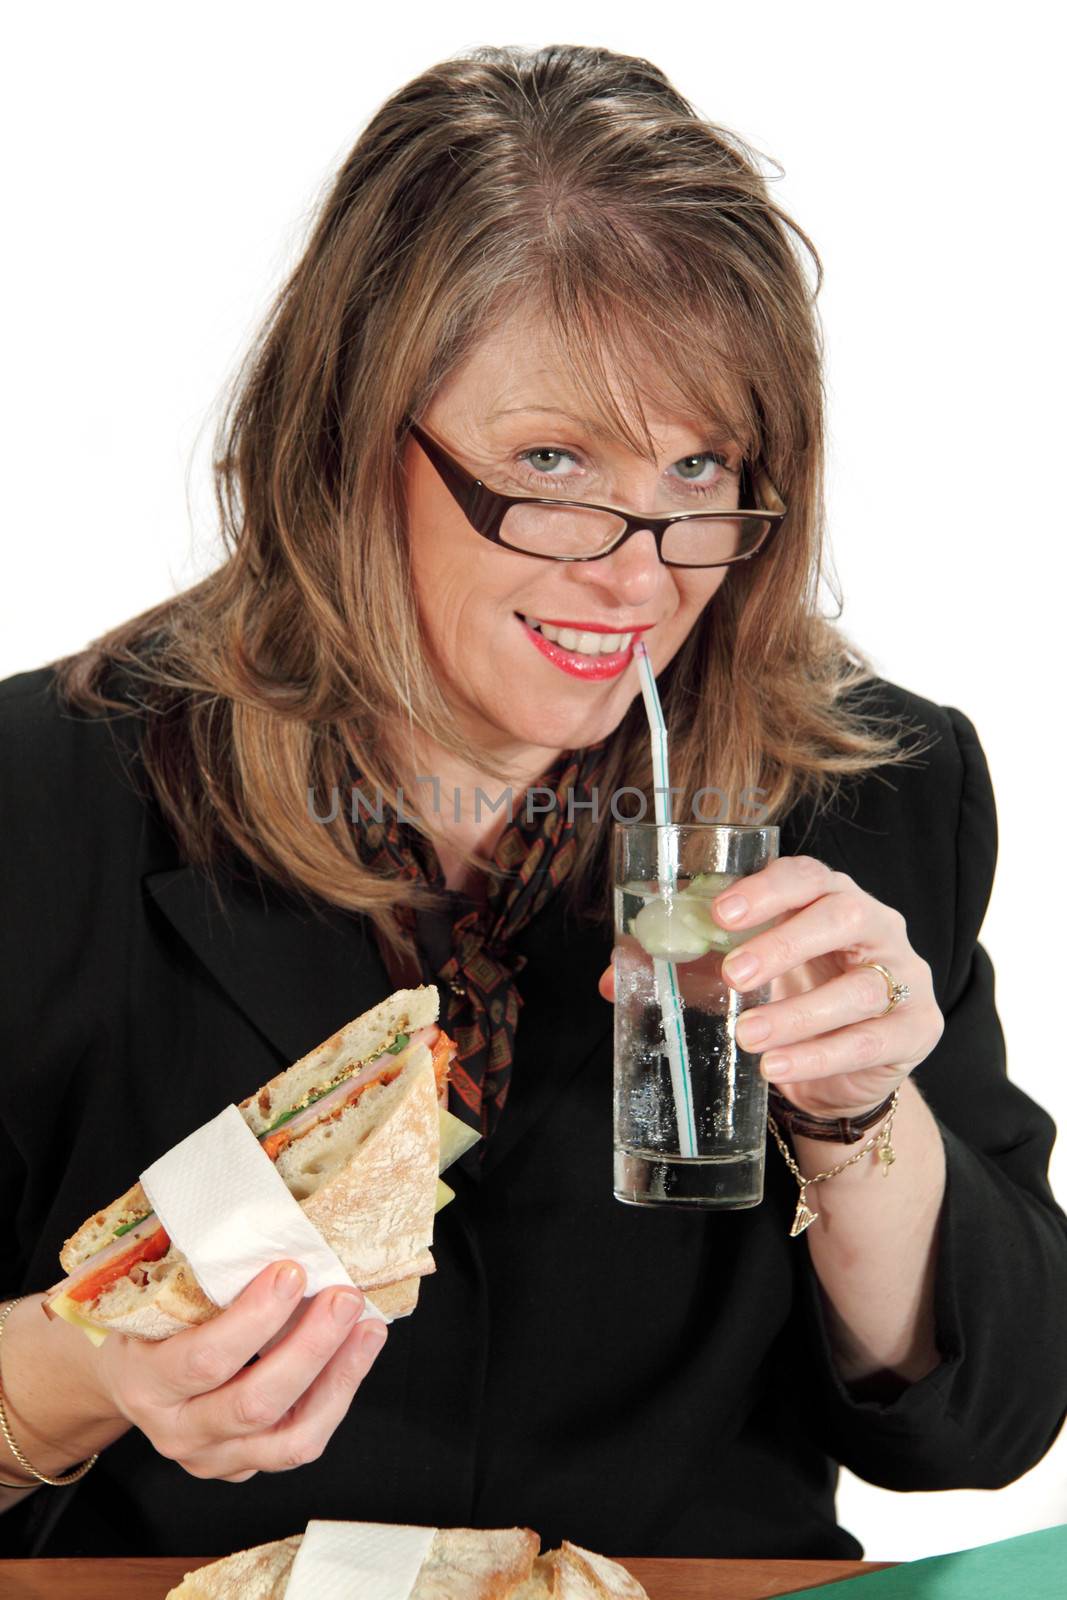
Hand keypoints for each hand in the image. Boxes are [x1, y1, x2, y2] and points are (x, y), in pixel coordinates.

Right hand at [95, 1262, 387, 1481]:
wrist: (126, 1378)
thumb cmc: (147, 1320)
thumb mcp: (154, 1291)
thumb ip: (199, 1266)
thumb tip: (267, 1210)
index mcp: (145, 1381)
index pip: (204, 1360)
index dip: (255, 1318)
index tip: (291, 1270)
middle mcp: (177, 1431)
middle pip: (254, 1403)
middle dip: (310, 1347)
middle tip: (344, 1296)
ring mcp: (212, 1458)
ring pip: (290, 1439)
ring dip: (339, 1378)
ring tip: (368, 1328)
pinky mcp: (244, 1467)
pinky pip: (299, 1443)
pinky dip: (336, 1397)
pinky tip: (356, 1354)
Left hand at [599, 855, 943, 1120]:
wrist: (844, 1072)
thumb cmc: (790, 1001)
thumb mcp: (743, 980)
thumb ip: (687, 970)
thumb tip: (614, 977)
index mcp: (829, 897)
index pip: (806, 875)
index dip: (766, 889)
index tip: (720, 910)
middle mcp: (876, 926)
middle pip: (843, 915)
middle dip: (785, 943)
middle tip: (734, 975)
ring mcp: (904, 976)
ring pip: (860, 987)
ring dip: (798, 1014)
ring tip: (746, 1038)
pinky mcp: (917, 1028)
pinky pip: (872, 1040)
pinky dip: (820, 1057)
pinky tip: (777, 1069)